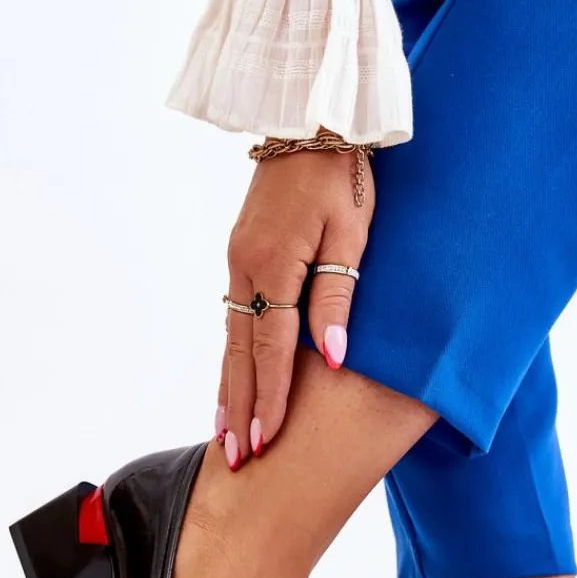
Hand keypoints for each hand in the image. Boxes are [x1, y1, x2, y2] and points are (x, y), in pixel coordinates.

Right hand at [215, 143, 375, 467]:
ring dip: (229, 387)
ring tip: (225, 432)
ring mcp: (237, 261)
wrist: (310, 120)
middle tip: (235, 457)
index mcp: (274, 264)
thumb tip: (331, 360)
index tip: (265, 440)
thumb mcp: (351, 236)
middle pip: (240, 353)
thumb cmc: (343, 175)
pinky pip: (233, 318)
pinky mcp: (241, 255)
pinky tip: (231, 379)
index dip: (269, 397)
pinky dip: (232, 356)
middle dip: (239, 407)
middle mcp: (245, 268)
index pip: (271, 348)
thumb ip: (337, 299)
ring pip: (231, 339)